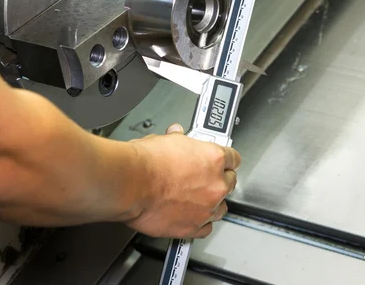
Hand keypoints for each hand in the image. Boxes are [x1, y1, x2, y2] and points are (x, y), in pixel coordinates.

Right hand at [126, 124, 240, 238]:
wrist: (130, 184)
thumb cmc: (145, 163)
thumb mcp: (165, 139)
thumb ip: (178, 139)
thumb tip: (177, 136)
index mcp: (214, 158)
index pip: (233, 158)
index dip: (226, 159)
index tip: (221, 161)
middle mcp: (215, 184)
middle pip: (230, 182)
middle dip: (220, 179)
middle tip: (206, 177)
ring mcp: (207, 208)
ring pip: (221, 207)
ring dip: (213, 202)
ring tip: (200, 198)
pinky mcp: (193, 227)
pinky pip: (206, 228)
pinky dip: (201, 222)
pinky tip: (193, 216)